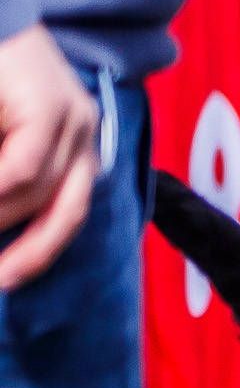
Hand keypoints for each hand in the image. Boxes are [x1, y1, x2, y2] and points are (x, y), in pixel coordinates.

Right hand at [0, 24, 102, 293]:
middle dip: (7, 241)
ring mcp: (72, 117)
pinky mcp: (49, 106)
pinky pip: (20, 169)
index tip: (5, 281)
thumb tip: (6, 210)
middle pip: (51, 208)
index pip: (65, 214)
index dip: (36, 253)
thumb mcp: (5, 129)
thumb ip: (8, 174)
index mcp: (74, 144)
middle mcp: (84, 133)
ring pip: (31, 193)